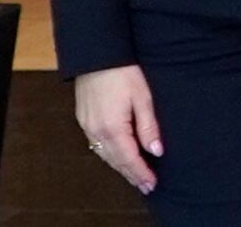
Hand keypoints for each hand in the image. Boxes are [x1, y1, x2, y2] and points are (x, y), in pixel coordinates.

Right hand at [74, 64, 162, 194]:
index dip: (141, 172)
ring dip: (120, 167)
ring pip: (105, 155)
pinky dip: (109, 155)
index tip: (152, 183)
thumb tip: (156, 151)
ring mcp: (88, 126)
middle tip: (146, 186)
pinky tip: (118, 156)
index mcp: (113, 128)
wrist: (97, 55)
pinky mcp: (84, 119)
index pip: (129, 158)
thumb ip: (148, 126)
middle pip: (116, 161)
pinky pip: (97, 145)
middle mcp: (97, 131)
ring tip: (134, 175)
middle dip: (131, 174)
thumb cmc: (123, 73)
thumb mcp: (142, 98)